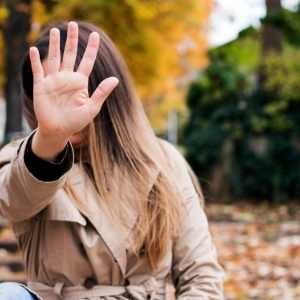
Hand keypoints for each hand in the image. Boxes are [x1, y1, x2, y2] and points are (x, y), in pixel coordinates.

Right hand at [29, 21, 118, 159]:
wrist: (59, 131)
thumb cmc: (76, 121)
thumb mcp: (92, 107)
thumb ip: (102, 92)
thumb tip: (116, 79)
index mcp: (80, 82)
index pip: (87, 61)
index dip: (92, 49)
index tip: (96, 35)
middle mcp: (68, 78)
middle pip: (70, 54)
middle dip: (72, 40)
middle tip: (73, 24)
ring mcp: (54, 81)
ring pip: (55, 58)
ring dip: (54, 45)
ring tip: (55, 30)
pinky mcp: (42, 86)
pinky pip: (38, 71)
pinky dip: (36, 60)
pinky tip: (34, 49)